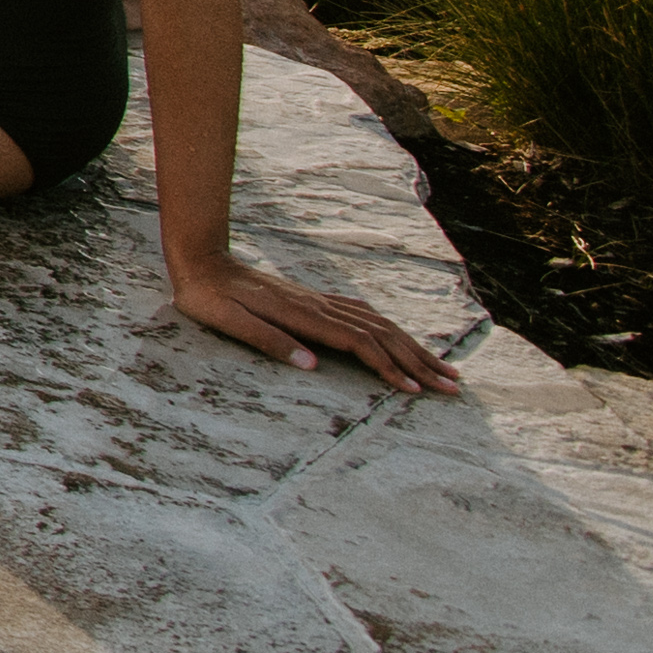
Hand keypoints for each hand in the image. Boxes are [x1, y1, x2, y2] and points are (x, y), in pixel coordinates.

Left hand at [171, 246, 460, 393]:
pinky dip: (389, 330)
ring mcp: (319, 301)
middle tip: (452, 386)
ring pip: (379, 324)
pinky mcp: (313, 300)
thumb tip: (311, 365)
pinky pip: (363, 315)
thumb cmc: (209, 297)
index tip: (414, 391)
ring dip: (413, 347)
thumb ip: (268, 341)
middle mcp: (320, 306)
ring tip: (442, 367)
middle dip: (419, 361)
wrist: (200, 261)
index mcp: (304, 315)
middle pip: (383, 334)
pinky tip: (398, 338)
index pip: (360, 344)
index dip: (389, 367)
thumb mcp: (229, 322)